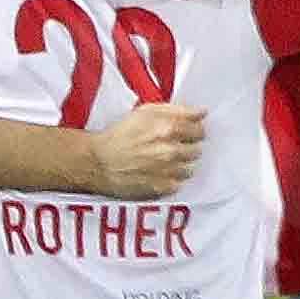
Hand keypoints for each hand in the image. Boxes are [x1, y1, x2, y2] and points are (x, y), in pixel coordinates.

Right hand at [89, 100, 209, 199]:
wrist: (98, 161)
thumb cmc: (120, 135)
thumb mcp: (145, 112)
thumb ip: (177, 110)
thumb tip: (201, 112)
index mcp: (169, 128)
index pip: (200, 130)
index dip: (194, 130)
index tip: (187, 132)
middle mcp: (171, 150)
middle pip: (197, 149)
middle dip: (187, 147)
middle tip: (171, 146)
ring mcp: (167, 171)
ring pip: (190, 168)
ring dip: (181, 164)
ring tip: (163, 161)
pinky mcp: (161, 188)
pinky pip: (179, 184)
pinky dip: (172, 179)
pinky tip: (159, 173)